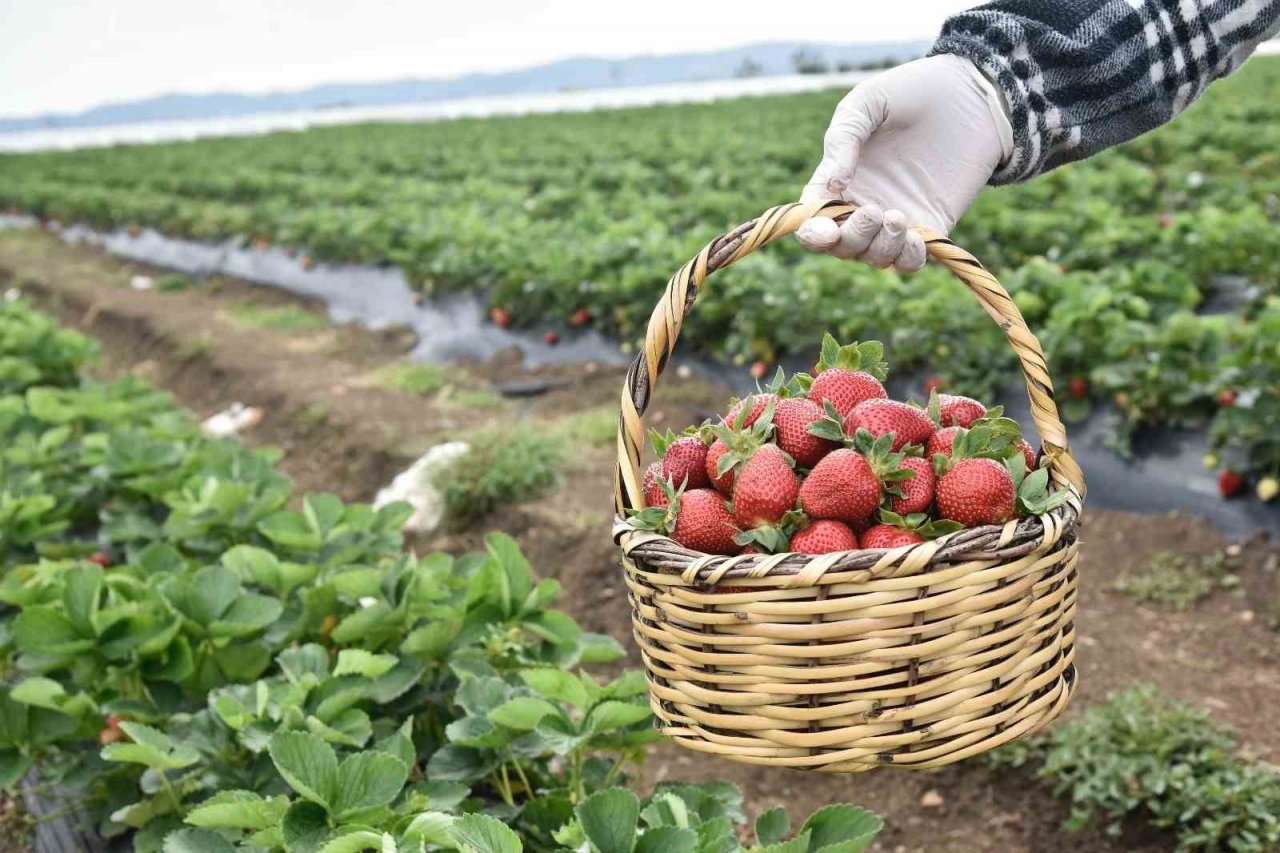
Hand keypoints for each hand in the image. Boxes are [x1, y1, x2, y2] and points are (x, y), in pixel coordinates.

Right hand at [796, 54, 1011, 271]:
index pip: (813, 219)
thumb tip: (832, 186)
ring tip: (897, 217)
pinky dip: (907, 258)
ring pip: (873, 257)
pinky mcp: (930, 225)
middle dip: (851, 239)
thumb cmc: (912, 91)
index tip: (826, 230)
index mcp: (837, 179)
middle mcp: (862, 203)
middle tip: (872, 212)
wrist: (971, 92)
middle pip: (841, 246)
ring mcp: (896, 217)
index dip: (812, 232)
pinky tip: (916, 237)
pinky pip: (910, 260)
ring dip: (879, 248)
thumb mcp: (868, 102)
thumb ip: (843, 139)